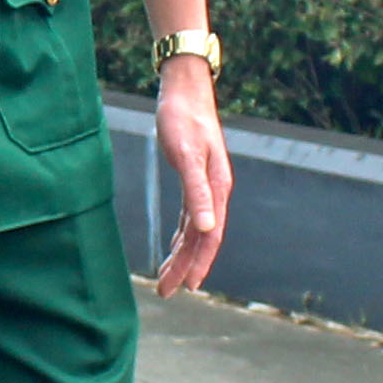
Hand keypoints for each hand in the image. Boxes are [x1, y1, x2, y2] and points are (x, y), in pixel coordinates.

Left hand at [148, 53, 232, 296]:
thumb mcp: (185, 154)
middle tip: (166, 292)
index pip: (210, 235)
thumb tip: (207, 229)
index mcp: (217, 188)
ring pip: (196, 231)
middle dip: (186, 266)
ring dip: (182, 255)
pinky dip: (182, 236)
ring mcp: (206, 186)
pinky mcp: (194, 179)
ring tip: (166, 279)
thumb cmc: (182, 119)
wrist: (185, 90)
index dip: (199, 262)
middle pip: (203, 238)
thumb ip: (196, 192)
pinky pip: (190, 217)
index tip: (187, 287)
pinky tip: (174, 247)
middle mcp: (215, 191)